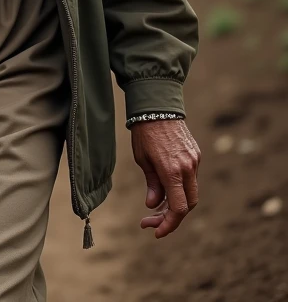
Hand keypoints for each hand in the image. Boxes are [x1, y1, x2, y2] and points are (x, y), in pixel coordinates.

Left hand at [131, 119, 200, 238]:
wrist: (158, 106)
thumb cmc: (144, 132)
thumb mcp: (142, 159)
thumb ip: (152, 184)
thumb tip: (154, 205)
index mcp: (172, 170)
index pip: (178, 208)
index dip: (169, 224)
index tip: (156, 231)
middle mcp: (188, 167)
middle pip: (188, 204)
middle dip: (171, 218)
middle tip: (151, 222)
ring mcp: (194, 160)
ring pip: (191, 192)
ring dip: (176, 204)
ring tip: (155, 207)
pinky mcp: (196, 154)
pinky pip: (191, 178)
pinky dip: (180, 188)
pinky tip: (165, 189)